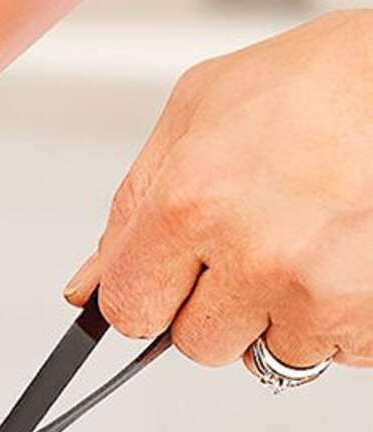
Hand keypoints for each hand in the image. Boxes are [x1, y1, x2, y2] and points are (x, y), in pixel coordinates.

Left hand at [66, 9, 372, 369]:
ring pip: (269, 353)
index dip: (148, 294)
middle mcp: (254, 255)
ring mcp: (317, 291)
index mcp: (193, 202)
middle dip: (218, 304)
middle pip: (198, 342)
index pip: (128, 310)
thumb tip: (87, 288)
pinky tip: (347, 259)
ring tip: (311, 243)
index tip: (169, 279)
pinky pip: (335, 352)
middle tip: (259, 243)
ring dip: (283, 313)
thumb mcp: (200, 109)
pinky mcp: (369, 313)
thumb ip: (133, 204)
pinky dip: (340, 319)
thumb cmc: (327, 77)